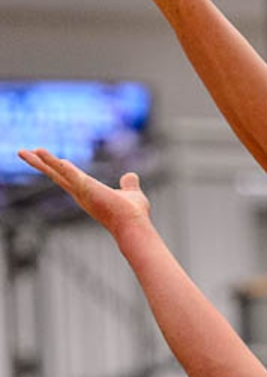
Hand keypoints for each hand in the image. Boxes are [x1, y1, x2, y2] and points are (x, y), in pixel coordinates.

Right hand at [17, 149, 149, 238]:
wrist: (134, 225)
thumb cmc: (133, 214)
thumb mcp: (131, 193)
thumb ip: (129, 184)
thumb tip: (130, 175)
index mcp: (88, 193)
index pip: (68, 178)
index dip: (58, 168)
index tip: (46, 158)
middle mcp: (80, 193)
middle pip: (55, 175)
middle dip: (39, 164)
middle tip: (23, 153)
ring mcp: (80, 190)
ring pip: (55, 172)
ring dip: (39, 161)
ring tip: (22, 151)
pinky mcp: (84, 186)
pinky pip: (65, 171)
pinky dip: (52, 161)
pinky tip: (39, 151)